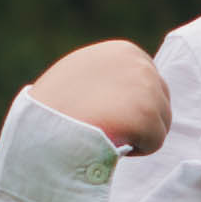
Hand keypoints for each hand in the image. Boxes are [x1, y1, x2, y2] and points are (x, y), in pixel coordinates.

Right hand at [29, 37, 171, 156]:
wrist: (40, 126)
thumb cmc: (52, 106)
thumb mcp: (80, 72)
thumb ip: (106, 73)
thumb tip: (124, 89)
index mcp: (123, 51)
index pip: (149, 81)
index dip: (131, 104)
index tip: (109, 114)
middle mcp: (139, 63)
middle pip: (161, 100)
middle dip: (141, 119)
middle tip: (110, 129)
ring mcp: (145, 88)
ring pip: (161, 123)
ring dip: (139, 135)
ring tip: (109, 135)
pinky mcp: (147, 114)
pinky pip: (156, 141)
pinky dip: (139, 150)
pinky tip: (114, 145)